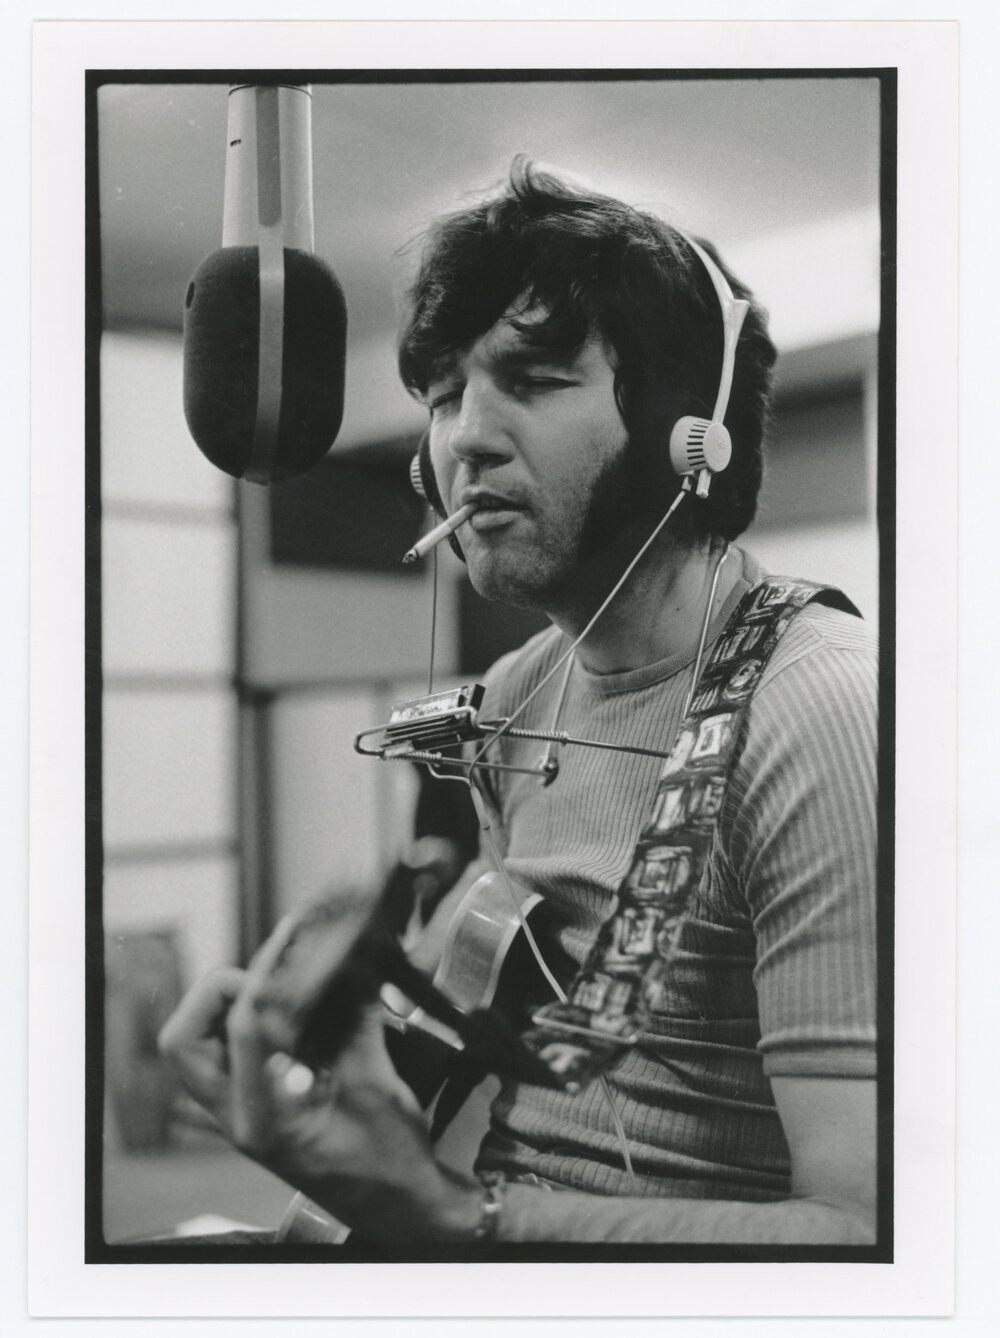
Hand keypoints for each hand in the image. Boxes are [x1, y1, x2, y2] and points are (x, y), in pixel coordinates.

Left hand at [158, 917, 481, 1242]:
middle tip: (270, 975)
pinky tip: (290, 1003)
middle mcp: (237, 1117)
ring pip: (196, 1040)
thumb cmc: (388, 1162)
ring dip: (231, 1002)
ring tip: (282, 983)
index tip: (292, 940)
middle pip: (185, 1038)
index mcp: (264, 1121)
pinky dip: (248, 1017)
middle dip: (222, 992)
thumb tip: (349, 962)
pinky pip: (224, 1048)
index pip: (243, 1031)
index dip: (267, 976)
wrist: (395, 1206)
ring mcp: (236, 1111)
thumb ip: (356, 1022)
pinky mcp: (249, 1102)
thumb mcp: (379, 1087)